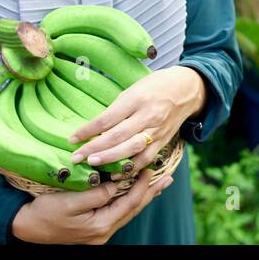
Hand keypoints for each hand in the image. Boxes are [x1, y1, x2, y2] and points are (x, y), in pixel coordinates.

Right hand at [10, 168, 174, 243]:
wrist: (27, 228)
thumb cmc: (46, 212)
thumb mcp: (69, 200)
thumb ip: (95, 193)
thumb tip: (114, 184)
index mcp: (100, 225)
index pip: (129, 203)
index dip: (142, 186)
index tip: (151, 169)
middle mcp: (103, 231)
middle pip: (132, 209)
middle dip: (150, 193)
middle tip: (167, 179)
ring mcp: (99, 232)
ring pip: (126, 211)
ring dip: (141, 196)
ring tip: (156, 185)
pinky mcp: (93, 228)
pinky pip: (117, 212)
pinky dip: (128, 200)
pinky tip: (132, 193)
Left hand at [65, 66, 204, 171]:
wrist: (187, 89)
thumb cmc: (155, 85)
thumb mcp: (134, 89)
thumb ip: (117, 108)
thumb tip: (95, 127)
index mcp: (136, 98)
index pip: (107, 118)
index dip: (88, 130)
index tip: (71, 139)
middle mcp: (147, 115)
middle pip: (117, 136)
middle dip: (95, 149)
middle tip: (76, 158)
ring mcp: (156, 130)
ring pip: (131, 149)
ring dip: (111, 159)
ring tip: (93, 165)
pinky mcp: (163, 141)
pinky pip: (146, 158)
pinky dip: (131, 167)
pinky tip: (117, 173)